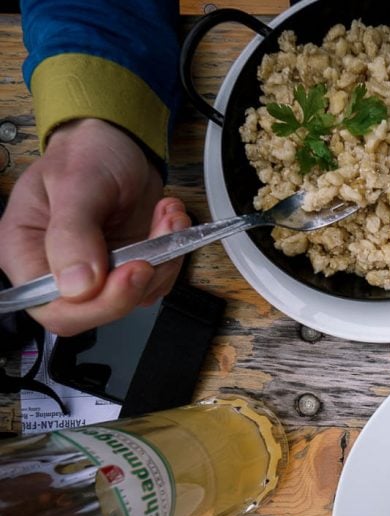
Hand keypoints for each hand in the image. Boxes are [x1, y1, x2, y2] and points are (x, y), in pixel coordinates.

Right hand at [0, 118, 190, 335]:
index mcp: (27, 253)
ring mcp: (100, 269)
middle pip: (98, 311)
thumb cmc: (85, 153)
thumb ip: (73, 233)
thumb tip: (77, 285)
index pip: (53, 308)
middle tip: (156, 252)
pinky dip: (173, 252)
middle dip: (137, 283)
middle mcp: (61, 269)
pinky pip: (158, 278)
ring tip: (166, 217)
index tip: (130, 272)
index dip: (95, 304)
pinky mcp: (130, 264)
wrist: (117, 140)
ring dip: (164, 260)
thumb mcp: (76, 183)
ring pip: (137, 295)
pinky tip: (168, 219)